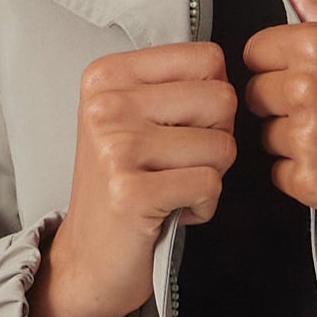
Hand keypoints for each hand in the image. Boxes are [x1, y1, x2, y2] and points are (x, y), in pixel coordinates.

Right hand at [32, 41, 237, 316]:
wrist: (89, 258)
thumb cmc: (123, 186)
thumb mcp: (134, 119)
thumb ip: (174, 87)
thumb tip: (228, 75)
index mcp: (108, 75)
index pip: (207, 58)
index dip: (213, 99)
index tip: (183, 127)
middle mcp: (107, 105)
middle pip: (222, 99)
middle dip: (218, 139)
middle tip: (183, 164)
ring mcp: (116, 148)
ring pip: (222, 146)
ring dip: (211, 177)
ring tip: (174, 188)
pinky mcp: (131, 192)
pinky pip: (210, 184)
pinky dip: (204, 206)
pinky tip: (174, 211)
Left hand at [244, 0, 316, 230]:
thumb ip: (316, 5)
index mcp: (316, 46)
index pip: (255, 54)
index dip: (276, 68)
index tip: (302, 80)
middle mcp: (305, 88)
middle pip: (257, 97)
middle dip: (284, 106)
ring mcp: (307, 138)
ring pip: (268, 139)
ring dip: (295, 144)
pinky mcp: (312, 183)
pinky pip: (282, 177)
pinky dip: (307, 178)